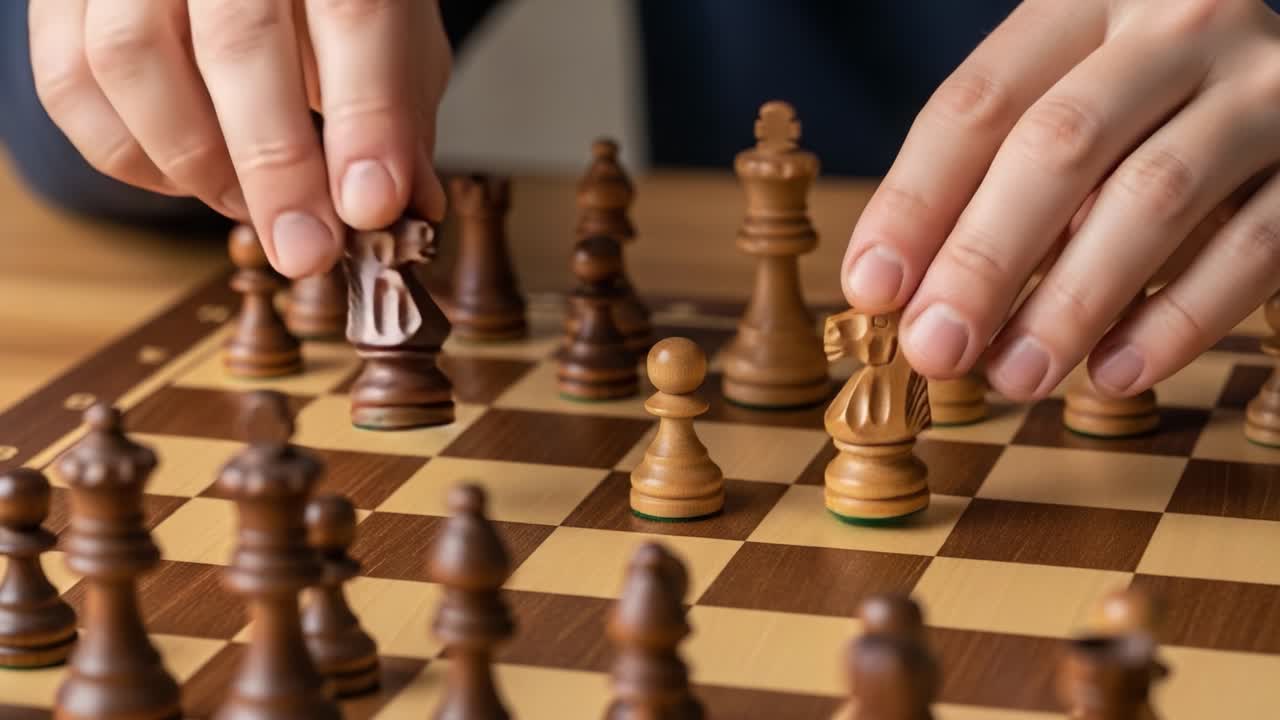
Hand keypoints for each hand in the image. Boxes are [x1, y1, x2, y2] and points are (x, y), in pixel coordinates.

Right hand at [28, 0, 450, 277]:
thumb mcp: (394, 33)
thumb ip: (400, 112)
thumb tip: (409, 205)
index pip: (352, 14)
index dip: (364, 117)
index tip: (370, 206)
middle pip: (238, 40)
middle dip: (275, 164)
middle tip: (306, 250)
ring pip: (131, 58)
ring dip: (195, 161)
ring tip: (247, 207)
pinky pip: (70, 80)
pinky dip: (126, 152)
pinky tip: (183, 175)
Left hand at [841, 0, 1279, 400]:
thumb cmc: (1139, 109)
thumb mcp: (1060, 107)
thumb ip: (988, 178)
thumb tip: (903, 292)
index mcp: (1086, 1)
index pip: (978, 103)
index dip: (915, 201)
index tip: (873, 288)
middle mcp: (1177, 25)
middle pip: (1059, 144)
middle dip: (984, 259)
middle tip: (936, 347)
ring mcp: (1260, 87)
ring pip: (1153, 196)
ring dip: (1072, 302)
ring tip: (1016, 376)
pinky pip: (1251, 245)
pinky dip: (1179, 319)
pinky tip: (1116, 373)